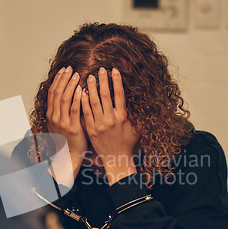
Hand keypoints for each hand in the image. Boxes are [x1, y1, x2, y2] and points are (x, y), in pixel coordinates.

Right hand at [46, 66, 86, 180]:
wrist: (69, 155)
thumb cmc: (67, 138)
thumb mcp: (60, 122)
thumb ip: (62, 109)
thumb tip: (67, 93)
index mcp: (51, 114)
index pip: (52, 92)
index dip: (57, 80)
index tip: (63, 69)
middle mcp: (54, 117)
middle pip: (57, 93)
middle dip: (64, 79)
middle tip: (70, 68)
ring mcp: (62, 122)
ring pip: (64, 99)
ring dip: (70, 85)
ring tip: (76, 74)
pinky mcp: (72, 128)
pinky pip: (74, 110)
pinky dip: (76, 98)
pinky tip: (82, 89)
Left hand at [81, 67, 139, 184]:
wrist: (116, 159)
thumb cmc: (127, 143)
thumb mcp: (138, 129)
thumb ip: (140, 115)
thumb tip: (146, 102)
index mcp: (122, 117)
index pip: (119, 95)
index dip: (116, 81)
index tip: (114, 70)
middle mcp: (110, 119)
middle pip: (105, 95)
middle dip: (103, 81)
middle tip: (100, 69)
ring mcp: (99, 124)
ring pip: (94, 102)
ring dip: (92, 88)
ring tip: (89, 77)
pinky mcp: (90, 129)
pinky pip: (86, 113)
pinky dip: (83, 102)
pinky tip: (81, 92)